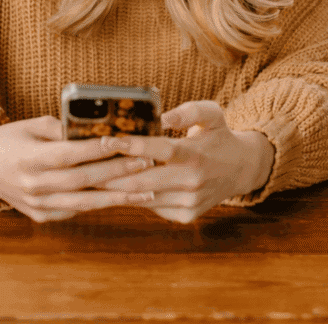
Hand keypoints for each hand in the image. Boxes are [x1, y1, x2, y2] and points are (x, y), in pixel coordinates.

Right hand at [0, 116, 154, 221]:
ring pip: (84, 203)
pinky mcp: (42, 216)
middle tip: (146, 162)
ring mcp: (37, 205)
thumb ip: (60, 127)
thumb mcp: (31, 124)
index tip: (123, 141)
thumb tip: (95, 126)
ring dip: (118, 197)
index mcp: (30, 158)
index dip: (97, 149)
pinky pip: (75, 211)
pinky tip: (123, 198)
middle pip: (82, 180)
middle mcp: (34, 185)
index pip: (69, 154)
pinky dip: (99, 204)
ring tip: (147, 190)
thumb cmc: (10, 139)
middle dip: (117, 172)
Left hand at [100, 100, 274, 223]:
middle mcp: (191, 182)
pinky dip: (134, 197)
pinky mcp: (185, 216)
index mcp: (195, 154)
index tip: (106, 140)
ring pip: (144, 197)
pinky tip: (116, 188)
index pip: (158, 150)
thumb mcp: (212, 113)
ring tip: (92, 178)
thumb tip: (162, 116)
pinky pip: (152, 207)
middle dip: (111, 174)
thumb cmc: (219, 136)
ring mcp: (188, 202)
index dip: (131, 146)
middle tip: (86, 166)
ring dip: (117, 189)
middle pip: (143, 180)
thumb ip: (188, 111)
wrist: (241, 169)